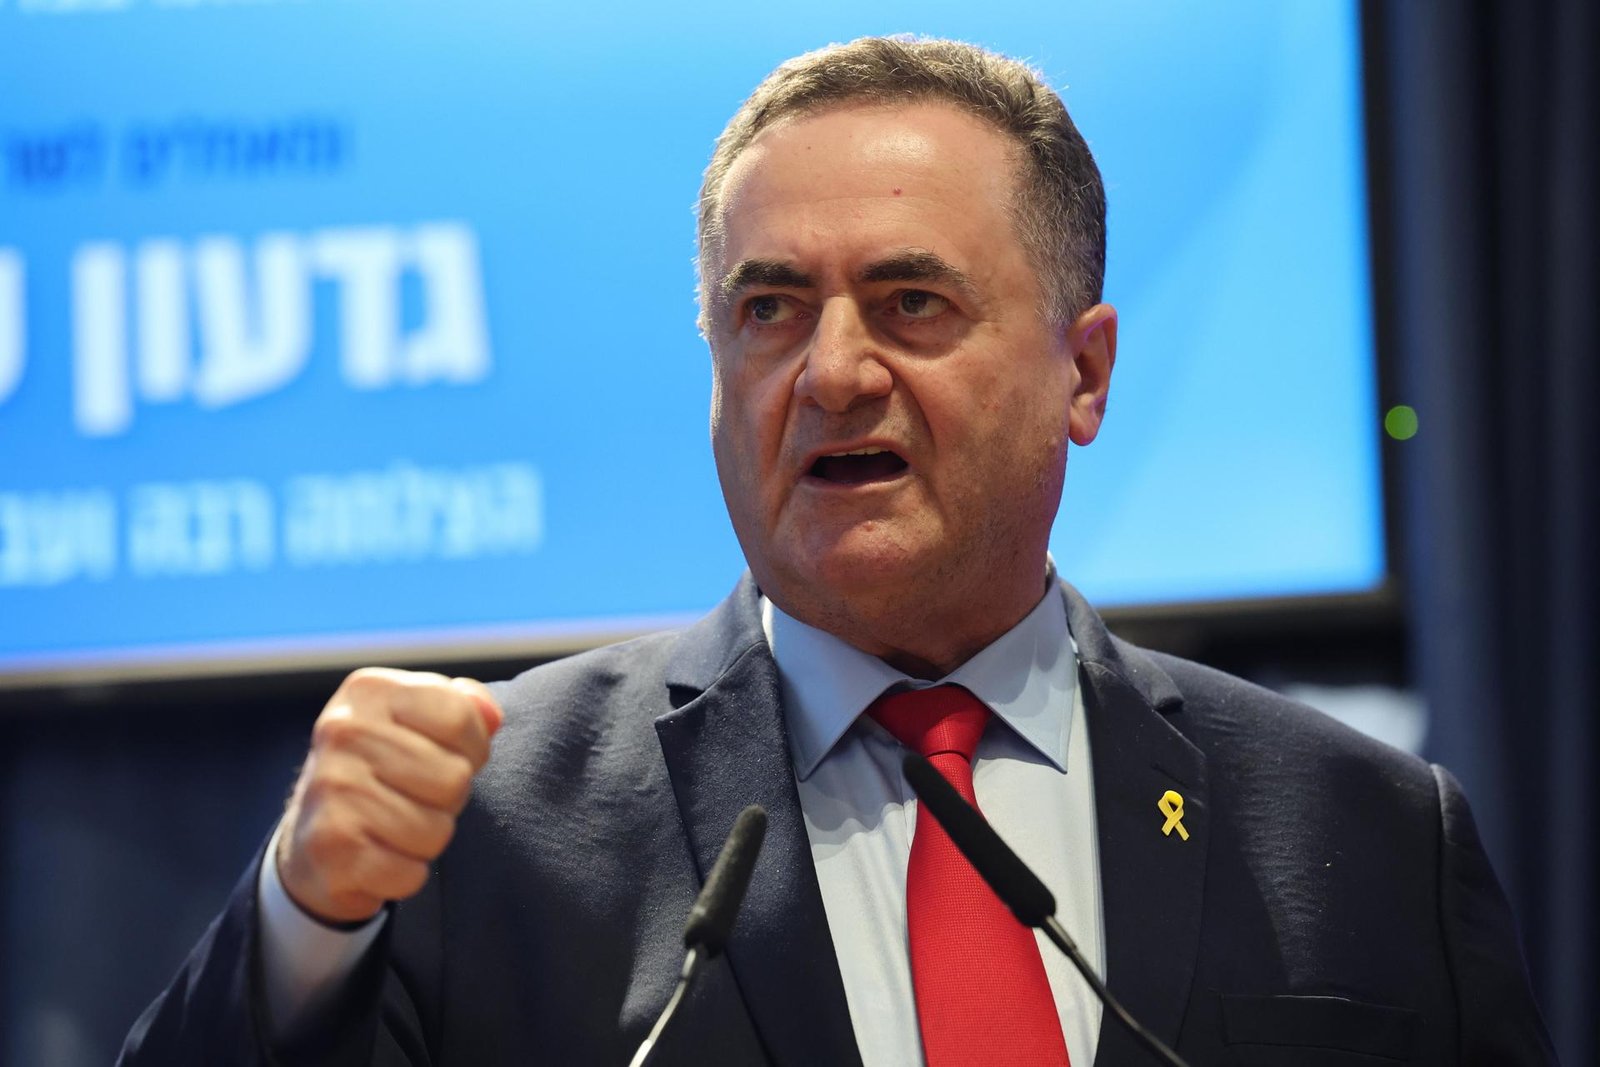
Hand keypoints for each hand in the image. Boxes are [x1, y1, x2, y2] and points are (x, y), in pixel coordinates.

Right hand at [276, 668, 503, 924]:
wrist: (312, 840)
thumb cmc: (383, 773)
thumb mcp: (417, 723)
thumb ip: (462, 707)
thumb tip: (490, 715)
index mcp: (370, 691)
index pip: (459, 717)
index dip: (471, 748)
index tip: (445, 757)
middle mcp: (343, 731)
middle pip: (454, 777)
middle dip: (449, 799)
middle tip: (416, 798)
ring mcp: (331, 789)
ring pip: (436, 830)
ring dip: (428, 839)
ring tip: (395, 827)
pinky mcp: (328, 847)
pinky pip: (410, 873)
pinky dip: (405, 874)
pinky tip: (379, 857)